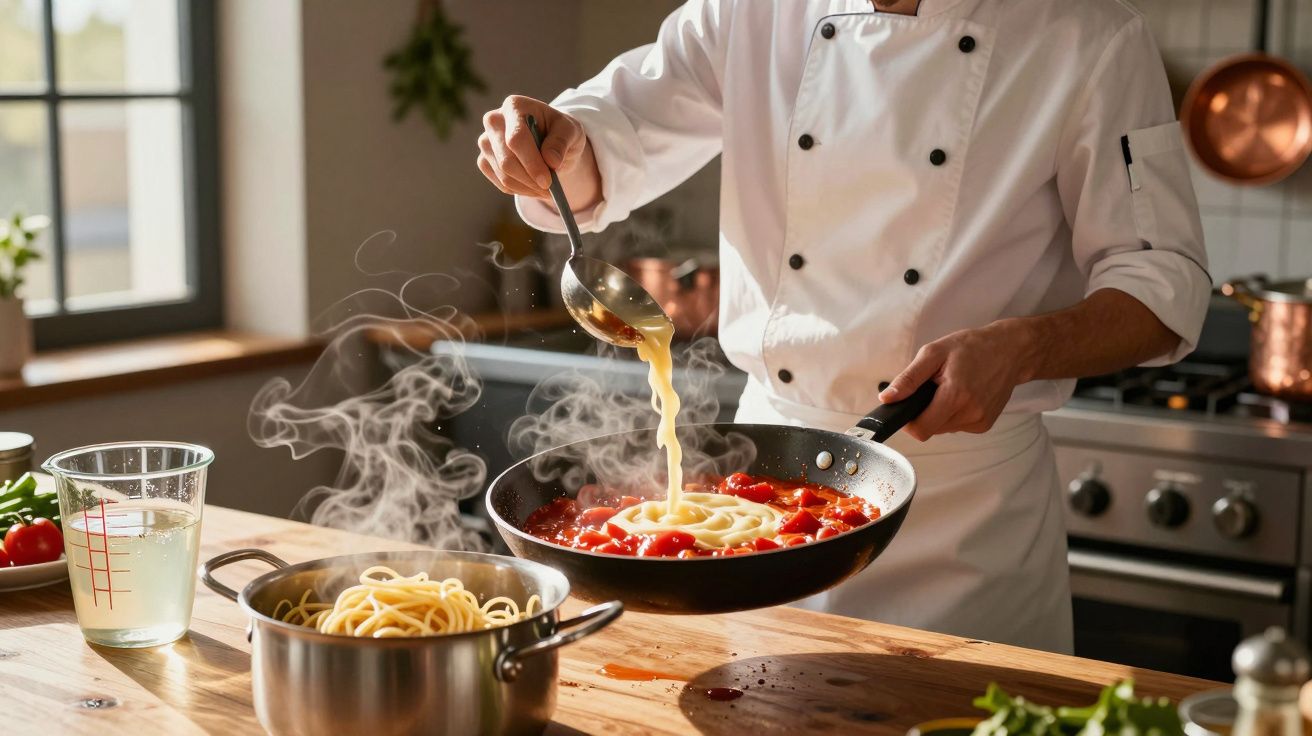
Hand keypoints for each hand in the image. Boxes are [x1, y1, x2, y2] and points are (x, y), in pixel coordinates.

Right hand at [476, 95, 598, 206]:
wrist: (550, 140)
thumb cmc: (560, 131)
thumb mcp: (571, 130)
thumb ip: (562, 141)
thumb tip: (551, 161)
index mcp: (514, 106)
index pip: (516, 138)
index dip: (532, 162)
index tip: (547, 181)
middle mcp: (494, 121)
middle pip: (506, 160)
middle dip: (530, 179)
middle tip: (550, 190)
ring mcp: (486, 142)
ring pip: (503, 175)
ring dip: (528, 188)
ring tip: (547, 188)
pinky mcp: (484, 160)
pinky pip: (501, 183)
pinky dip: (520, 190)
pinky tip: (534, 186)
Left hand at [878, 322, 1034, 440]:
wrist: (1010, 350)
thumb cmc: (971, 347)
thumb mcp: (933, 353)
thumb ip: (908, 379)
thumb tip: (887, 398)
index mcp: (955, 395)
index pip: (921, 429)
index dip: (908, 421)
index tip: (907, 405)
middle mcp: (971, 413)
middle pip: (931, 430)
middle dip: (924, 413)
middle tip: (931, 389)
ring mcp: (980, 421)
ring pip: (943, 429)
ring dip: (939, 413)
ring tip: (949, 389)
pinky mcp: (985, 424)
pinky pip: (957, 426)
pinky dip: (953, 414)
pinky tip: (961, 396)